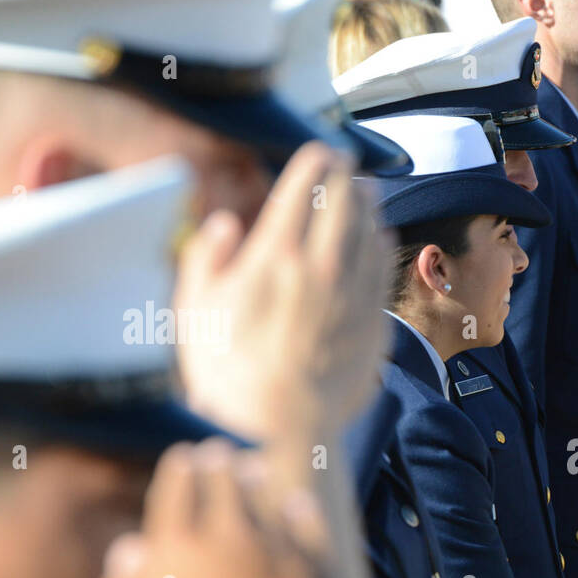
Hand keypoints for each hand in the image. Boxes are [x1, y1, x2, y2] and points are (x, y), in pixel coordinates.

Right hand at [97, 440, 324, 577]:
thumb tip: (130, 547)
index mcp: (176, 548)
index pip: (178, 492)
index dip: (181, 469)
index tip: (183, 454)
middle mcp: (227, 540)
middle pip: (224, 489)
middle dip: (218, 464)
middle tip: (217, 449)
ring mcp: (275, 554)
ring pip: (267, 504)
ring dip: (258, 482)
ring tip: (253, 466)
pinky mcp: (313, 576)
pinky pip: (309, 533)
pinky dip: (302, 515)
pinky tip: (298, 505)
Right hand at [173, 141, 393, 443]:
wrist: (278, 426)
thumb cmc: (228, 374)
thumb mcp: (194, 310)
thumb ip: (207, 258)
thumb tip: (226, 224)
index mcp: (274, 255)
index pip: (303, 189)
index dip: (315, 162)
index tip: (319, 151)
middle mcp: (321, 266)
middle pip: (343, 202)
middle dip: (345, 175)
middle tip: (345, 163)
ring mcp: (353, 294)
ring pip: (370, 230)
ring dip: (368, 205)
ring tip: (365, 192)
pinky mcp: (374, 321)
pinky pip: (383, 269)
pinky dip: (382, 244)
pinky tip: (379, 238)